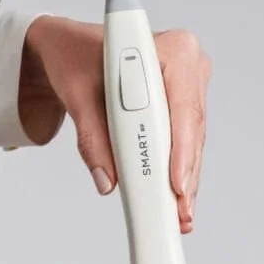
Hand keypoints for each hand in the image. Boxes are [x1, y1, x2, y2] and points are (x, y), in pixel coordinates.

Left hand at [18, 16, 211, 232]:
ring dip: (185, 180)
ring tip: (178, 213)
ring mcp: (190, 88)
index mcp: (172, 49)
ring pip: (191, 143)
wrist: (71, 51)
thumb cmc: (76, 58)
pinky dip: (178, 172)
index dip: (181, 149)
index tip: (176, 183)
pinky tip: (175, 199)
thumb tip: (106, 178)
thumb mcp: (77, 94)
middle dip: (184, 174)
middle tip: (177, 211)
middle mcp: (189, 66)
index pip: (183, 107)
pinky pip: (184, 145)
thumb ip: (92, 137)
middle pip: (191, 131)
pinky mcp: (183, 109)